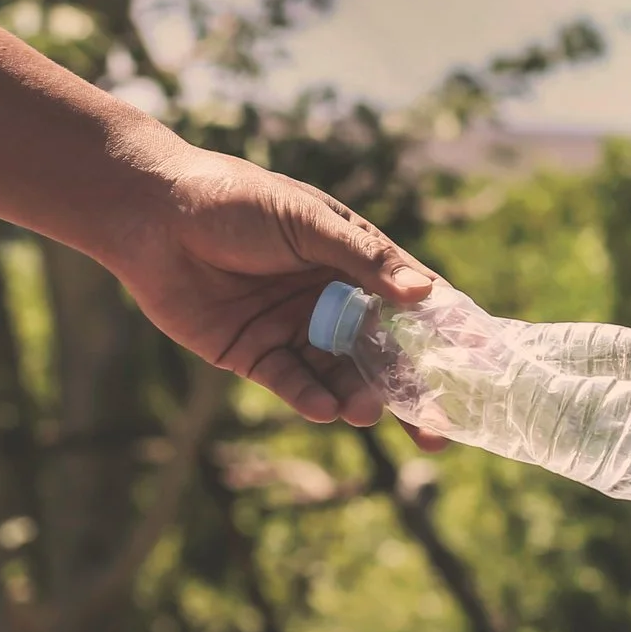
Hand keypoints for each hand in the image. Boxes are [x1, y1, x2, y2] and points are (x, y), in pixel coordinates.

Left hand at [107, 144, 446, 442]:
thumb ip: (363, 260)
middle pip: (383, 353)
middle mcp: (331, 299)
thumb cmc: (233, 200)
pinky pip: (292, 384)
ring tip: (365, 412)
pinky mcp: (254, 353)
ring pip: (340, 375)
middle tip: (436, 431)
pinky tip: (326, 410)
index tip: (480, 365)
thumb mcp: (306, 222)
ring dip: (359, 397)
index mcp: (354, 260)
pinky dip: (311, 399)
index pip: (412, 302)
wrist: (151, 214)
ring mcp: (294, 329)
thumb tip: (426, 294)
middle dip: (411, 391)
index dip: (446, 333)